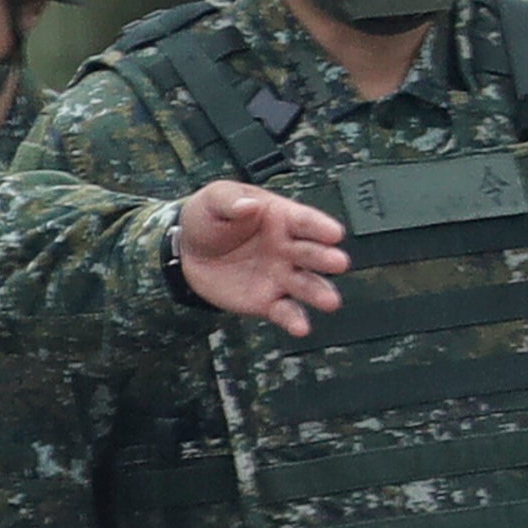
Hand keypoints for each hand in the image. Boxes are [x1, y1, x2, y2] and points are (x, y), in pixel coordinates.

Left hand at [169, 182, 351, 333]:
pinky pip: (285, 312)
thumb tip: (249, 205)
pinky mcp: (267, 301)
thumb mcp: (215, 199)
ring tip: (330, 301)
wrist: (188, 250)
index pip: (305, 221)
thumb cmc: (210, 217)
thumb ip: (231, 201)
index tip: (334, 233)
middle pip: (312, 253)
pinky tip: (301, 328)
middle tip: (338, 263)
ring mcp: (281, 276)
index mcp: (281, 218)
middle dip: (325, 258)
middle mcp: (288, 248)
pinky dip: (294, 321)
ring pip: (306, 285)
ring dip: (318, 293)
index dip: (320, 226)